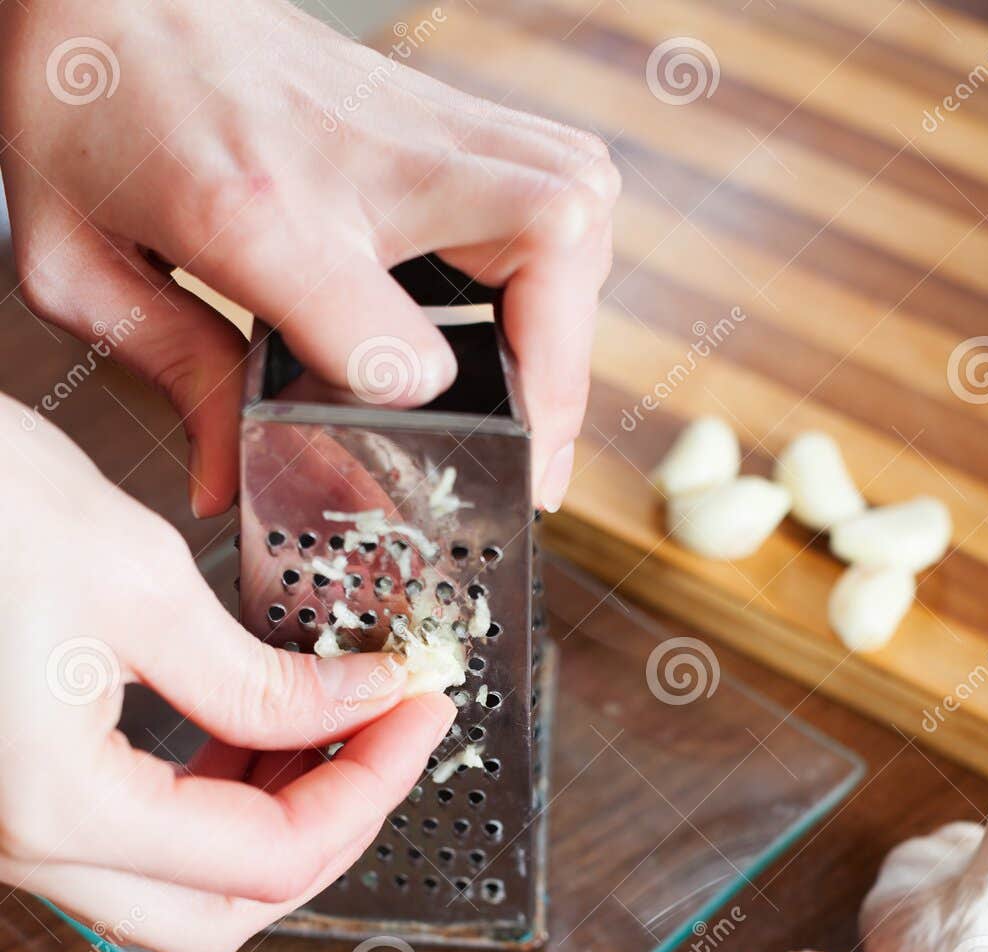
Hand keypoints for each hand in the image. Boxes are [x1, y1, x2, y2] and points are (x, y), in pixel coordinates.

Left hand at [0, 0, 617, 513]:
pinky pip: (563, 176)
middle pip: (546, 244)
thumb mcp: (80, 266)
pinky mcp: (441, 108)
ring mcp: (415, 121)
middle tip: (535, 459)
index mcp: (250, 210)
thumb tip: (224, 483)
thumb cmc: (88, 106)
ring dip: (577, 315)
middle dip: (561, 374)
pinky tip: (533, 316)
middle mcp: (363, 158)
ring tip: (542, 401)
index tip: (407, 449)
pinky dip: (569, 259)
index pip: (386, 344)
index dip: (412, 415)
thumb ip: (173, 376)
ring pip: (580, 203)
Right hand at [0, 396, 455, 951]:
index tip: (418, 714)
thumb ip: (258, 675)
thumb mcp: (131, 575)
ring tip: (327, 728)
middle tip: (384, 742)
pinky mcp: (5, 793)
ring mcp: (7, 829)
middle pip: (221, 913)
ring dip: (266, 823)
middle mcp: (22, 846)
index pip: (272, 858)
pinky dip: (201, 803)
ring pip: (172, 887)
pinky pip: (124, 841)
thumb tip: (360, 701)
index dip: (370, 790)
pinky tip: (240, 728)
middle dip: (326, 833)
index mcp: (60, 809)